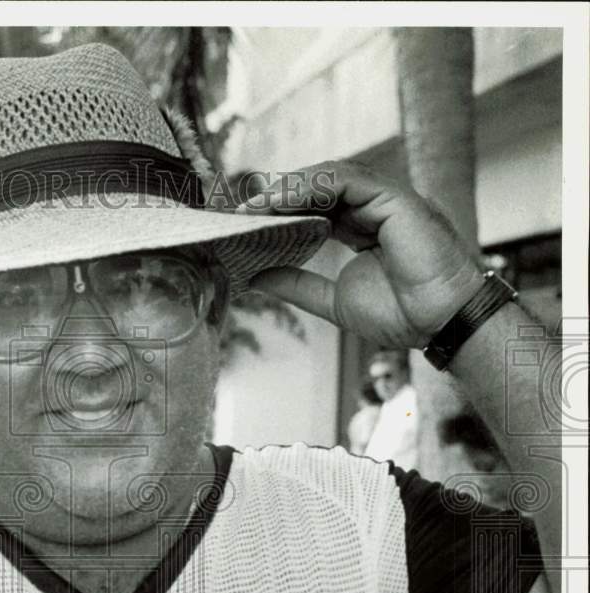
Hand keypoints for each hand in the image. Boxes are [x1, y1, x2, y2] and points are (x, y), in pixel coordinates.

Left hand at [238, 160, 484, 347]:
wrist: (442, 324)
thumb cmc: (403, 314)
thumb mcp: (333, 300)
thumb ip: (298, 285)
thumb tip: (255, 278)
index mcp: (362, 228)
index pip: (313, 208)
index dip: (278, 212)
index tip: (244, 224)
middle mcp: (374, 209)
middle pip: (317, 188)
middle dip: (277, 197)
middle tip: (240, 212)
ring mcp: (387, 201)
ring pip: (330, 178)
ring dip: (289, 188)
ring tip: (256, 206)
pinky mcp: (395, 199)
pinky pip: (347, 181)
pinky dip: (312, 186)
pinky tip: (282, 201)